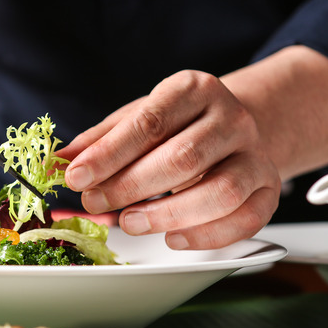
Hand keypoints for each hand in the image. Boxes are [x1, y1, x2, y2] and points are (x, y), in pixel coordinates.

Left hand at [57, 70, 281, 248]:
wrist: (233, 124)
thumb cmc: (177, 124)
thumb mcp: (137, 118)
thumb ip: (100, 141)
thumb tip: (59, 163)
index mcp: (193, 89)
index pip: (149, 123)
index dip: (108, 154)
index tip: (75, 177)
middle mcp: (231, 118)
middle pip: (182, 158)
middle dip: (130, 186)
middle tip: (94, 202)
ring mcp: (255, 153)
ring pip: (220, 192)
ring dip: (167, 215)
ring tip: (129, 222)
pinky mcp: (268, 188)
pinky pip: (247, 219)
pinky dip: (208, 236)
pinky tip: (174, 238)